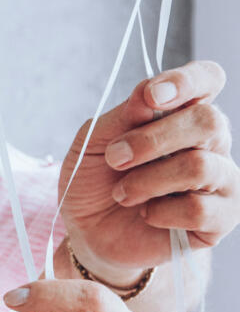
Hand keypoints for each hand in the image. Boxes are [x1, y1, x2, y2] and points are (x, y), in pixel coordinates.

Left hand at [58, 62, 238, 277]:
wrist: (89, 232)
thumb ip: (123, 117)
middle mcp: (210, 142)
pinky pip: (200, 209)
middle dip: (153, 140)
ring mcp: (222, 179)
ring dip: (147, 181)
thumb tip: (148, 93)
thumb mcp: (94, 142)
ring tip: (122, 194)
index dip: (187, 80)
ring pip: (201, 166)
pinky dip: (160, 212)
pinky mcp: (221, 218)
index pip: (207, 79)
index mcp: (182, 113)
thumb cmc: (95, 181)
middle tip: (115, 158)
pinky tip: (147, 214)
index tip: (151, 96)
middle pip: (209, 121)